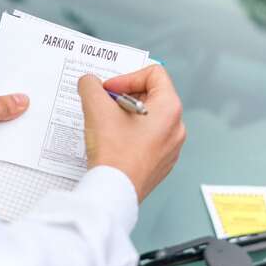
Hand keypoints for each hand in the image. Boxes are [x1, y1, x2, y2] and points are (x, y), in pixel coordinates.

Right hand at [78, 65, 185, 202]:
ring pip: (149, 119)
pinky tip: (114, 143)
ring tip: (108, 126)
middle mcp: (176, 127)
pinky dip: (131, 135)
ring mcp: (170, 148)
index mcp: (169, 108)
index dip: (127, 77)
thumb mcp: (96, 108)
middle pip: (152, 96)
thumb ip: (90, 86)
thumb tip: (89, 83)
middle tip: (105, 106)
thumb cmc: (114, 153)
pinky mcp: (161, 163)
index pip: (154, 74)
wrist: (113, 191)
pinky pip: (148, 139)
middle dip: (124, 97)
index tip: (109, 91)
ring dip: (126, 116)